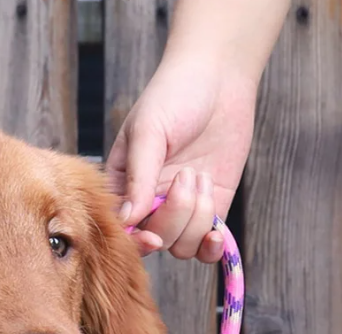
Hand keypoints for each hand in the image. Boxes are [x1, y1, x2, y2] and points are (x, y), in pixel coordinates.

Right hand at [107, 56, 259, 261]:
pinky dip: (212, 246)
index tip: (152, 236)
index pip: (123, 231)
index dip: (137, 241)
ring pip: (182, 246)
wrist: (219, 76)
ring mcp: (181, 210)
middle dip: (175, 216)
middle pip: (156, 241)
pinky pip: (206, 247)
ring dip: (196, 217)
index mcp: (123, 187)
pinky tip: (217, 234)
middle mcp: (150, 205)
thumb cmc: (174, 95)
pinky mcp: (211, 209)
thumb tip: (128, 220)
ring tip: (201, 177)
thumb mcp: (148, 132)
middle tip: (186, 174)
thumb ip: (138, 177)